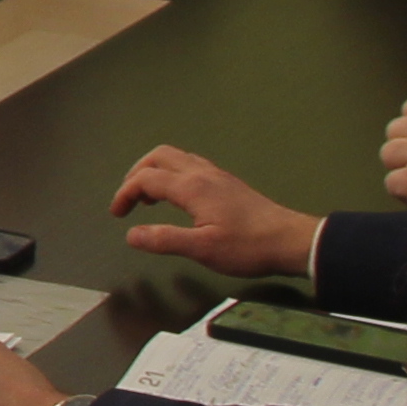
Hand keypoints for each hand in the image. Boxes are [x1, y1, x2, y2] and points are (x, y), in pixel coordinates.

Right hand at [110, 145, 326, 279]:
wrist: (289, 240)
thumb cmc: (247, 247)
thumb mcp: (202, 249)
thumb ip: (164, 240)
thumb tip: (131, 234)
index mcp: (192, 187)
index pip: (146, 179)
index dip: (125, 194)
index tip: (117, 215)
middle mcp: (202, 174)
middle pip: (159, 156)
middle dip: (136, 174)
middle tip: (128, 200)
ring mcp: (217, 175)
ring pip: (176, 157)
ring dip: (155, 171)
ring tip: (148, 198)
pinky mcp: (227, 183)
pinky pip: (190, 165)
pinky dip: (172, 174)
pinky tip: (177, 197)